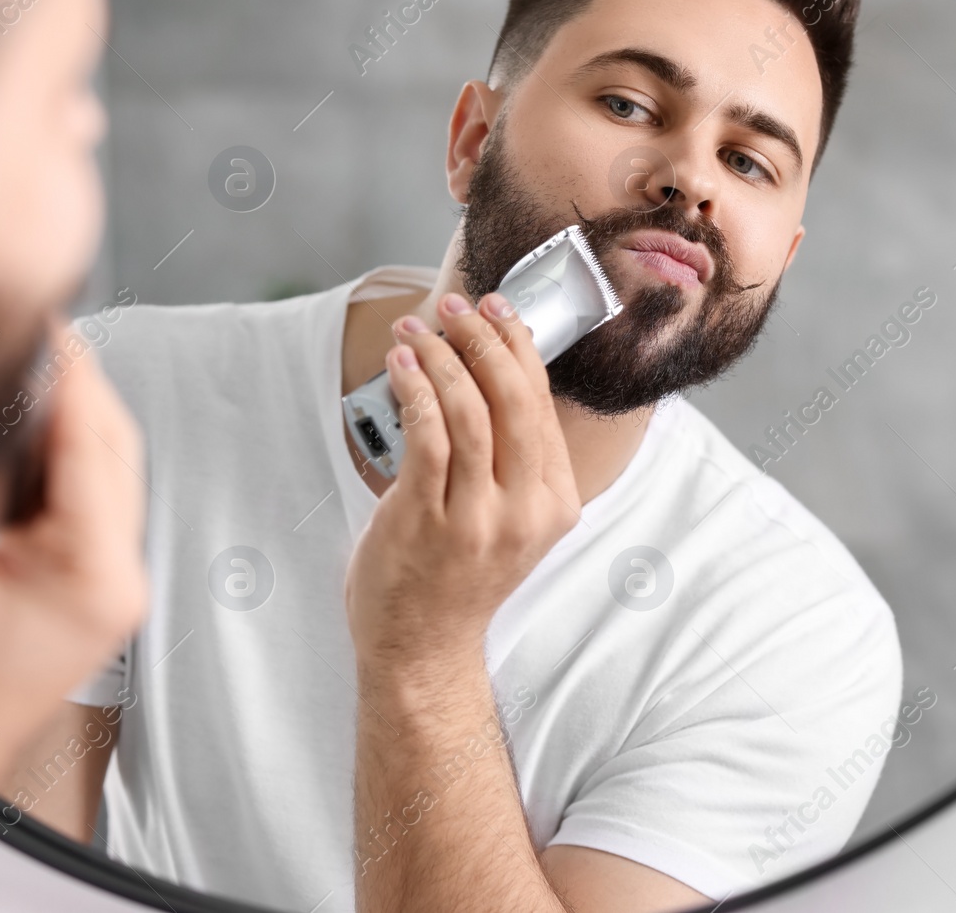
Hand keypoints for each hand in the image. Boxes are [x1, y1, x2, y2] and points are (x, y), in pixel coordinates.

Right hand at [0, 322, 147, 898]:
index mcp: (96, 575)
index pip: (94, 445)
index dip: (69, 377)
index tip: (48, 328)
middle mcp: (116, 580)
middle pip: (110, 453)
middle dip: (71, 394)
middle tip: (30, 342)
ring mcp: (102, 587)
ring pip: (96, 475)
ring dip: (57, 429)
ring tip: (8, 385)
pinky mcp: (77, 590)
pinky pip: (74, 507)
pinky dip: (44, 469)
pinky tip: (5, 443)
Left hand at [344, 291, 579, 667]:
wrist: (423, 648)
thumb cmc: (457, 577)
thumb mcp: (510, 519)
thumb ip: (513, 459)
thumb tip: (495, 369)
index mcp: (554, 502)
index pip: (542, 403)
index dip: (517, 345)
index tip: (494, 308)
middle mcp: (525, 509)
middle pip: (513, 398)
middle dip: (481, 338)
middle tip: (453, 308)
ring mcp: (476, 518)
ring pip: (468, 410)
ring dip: (439, 356)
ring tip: (414, 330)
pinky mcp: (426, 521)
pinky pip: (426, 436)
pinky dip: (414, 388)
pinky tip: (400, 365)